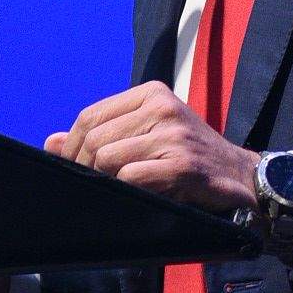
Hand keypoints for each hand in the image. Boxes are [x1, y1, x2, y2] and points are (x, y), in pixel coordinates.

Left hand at [47, 83, 261, 222]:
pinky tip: (132, 197)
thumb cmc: (189, 157)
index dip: (72, 146)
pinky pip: (131, 177)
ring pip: (109, 158)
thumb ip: (103, 136)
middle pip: (95, 137)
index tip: (70, 167)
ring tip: (109, 192)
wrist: (241, 177)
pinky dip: (123, 191)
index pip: (91, 116)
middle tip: (84, 186)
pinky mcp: (183, 164)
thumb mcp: (147, 137)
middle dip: (81, 167)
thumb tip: (51, 142)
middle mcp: (162, 107)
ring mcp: (173, 134)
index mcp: (151, 94)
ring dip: (101, 181)